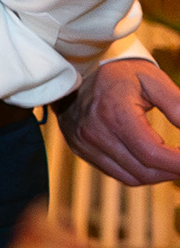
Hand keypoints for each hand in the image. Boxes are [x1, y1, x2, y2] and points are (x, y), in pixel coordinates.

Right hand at [67, 57, 179, 187]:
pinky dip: (140, 173)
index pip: (152, 152)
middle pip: (143, 170)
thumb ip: (177, 105)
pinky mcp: (82, 150)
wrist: (79, 70)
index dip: (178, 163)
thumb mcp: (153, 80)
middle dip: (172, 171)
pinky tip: (152, 161)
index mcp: (115, 113)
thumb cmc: (121, 73)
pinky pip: (117, 173)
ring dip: (158, 175)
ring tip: (172, 163)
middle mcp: (96, 133)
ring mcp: (86, 144)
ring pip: (131, 177)